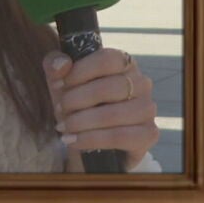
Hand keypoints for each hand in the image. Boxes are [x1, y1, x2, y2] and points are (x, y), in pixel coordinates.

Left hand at [42, 48, 159, 170]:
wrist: (89, 143)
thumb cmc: (78, 106)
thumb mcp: (62, 83)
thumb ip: (55, 66)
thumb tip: (62, 64)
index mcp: (124, 63)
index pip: (107, 59)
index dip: (80, 71)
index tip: (58, 84)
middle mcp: (141, 83)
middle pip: (110, 87)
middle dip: (78, 99)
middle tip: (60, 109)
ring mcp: (147, 108)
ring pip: (114, 113)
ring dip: (82, 121)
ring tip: (64, 127)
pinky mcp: (148, 134)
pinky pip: (120, 136)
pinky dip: (91, 139)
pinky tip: (73, 140)